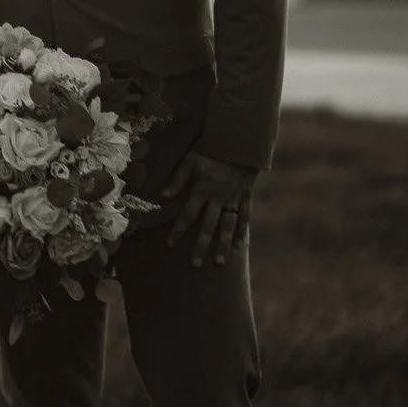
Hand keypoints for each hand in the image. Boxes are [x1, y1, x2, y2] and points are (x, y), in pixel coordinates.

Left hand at [162, 153, 256, 267]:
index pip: (188, 215)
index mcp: (202, 190)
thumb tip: (162, 196)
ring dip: (223, 244)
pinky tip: (239, 246)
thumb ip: (177, 179)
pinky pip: (244, 216)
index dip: (178, 230)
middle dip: (201, 245)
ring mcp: (233, 198)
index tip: (170, 245)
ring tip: (219, 262)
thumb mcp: (190, 161)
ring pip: (228, 226)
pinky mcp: (245, 196)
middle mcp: (218, 198)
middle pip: (208, 226)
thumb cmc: (211, 150)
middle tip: (195, 264)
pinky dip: (242, 231)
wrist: (239, 142)